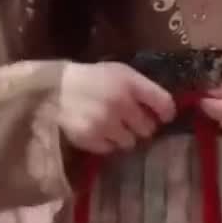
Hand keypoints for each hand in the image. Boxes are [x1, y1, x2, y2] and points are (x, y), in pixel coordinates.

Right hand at [57, 61, 175, 154]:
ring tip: (109, 126)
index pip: (164, 103)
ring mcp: (106, 122)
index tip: (163, 117)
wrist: (55, 89)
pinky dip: (105, 143)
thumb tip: (165, 110)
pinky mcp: (91, 137)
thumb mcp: (119, 73)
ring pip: (130, 142)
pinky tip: (96, 130)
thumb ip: (142, 88)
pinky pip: (110, 149)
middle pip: (148, 128)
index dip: (166, 113)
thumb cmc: (91, 79)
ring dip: (123, 137)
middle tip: (129, 121)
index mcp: (130, 82)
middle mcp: (121, 102)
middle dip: (140, 126)